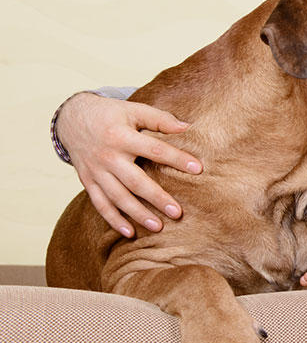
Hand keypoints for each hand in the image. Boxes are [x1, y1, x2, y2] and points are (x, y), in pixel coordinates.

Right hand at [56, 92, 202, 236]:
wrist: (71, 118)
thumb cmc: (110, 114)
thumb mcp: (133, 110)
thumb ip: (160, 119)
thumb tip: (187, 128)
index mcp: (121, 136)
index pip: (155, 149)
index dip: (177, 159)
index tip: (198, 169)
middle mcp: (107, 156)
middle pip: (135, 181)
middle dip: (157, 198)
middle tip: (177, 212)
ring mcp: (96, 171)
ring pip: (118, 197)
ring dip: (137, 214)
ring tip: (158, 227)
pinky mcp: (87, 181)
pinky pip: (100, 204)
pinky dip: (113, 220)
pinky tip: (130, 232)